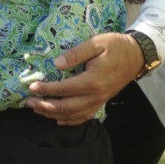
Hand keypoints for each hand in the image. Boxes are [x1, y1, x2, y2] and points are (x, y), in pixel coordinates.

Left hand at [25, 32, 142, 124]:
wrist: (136, 55)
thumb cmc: (115, 46)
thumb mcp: (96, 43)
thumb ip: (76, 53)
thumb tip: (56, 63)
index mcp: (93, 80)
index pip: (64, 89)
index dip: (47, 89)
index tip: (32, 87)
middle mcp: (95, 95)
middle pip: (66, 107)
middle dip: (45, 106)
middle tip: (29, 102)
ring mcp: (99, 101)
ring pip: (73, 115)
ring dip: (54, 114)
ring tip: (37, 110)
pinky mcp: (101, 102)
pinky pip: (84, 116)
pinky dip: (70, 121)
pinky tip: (59, 120)